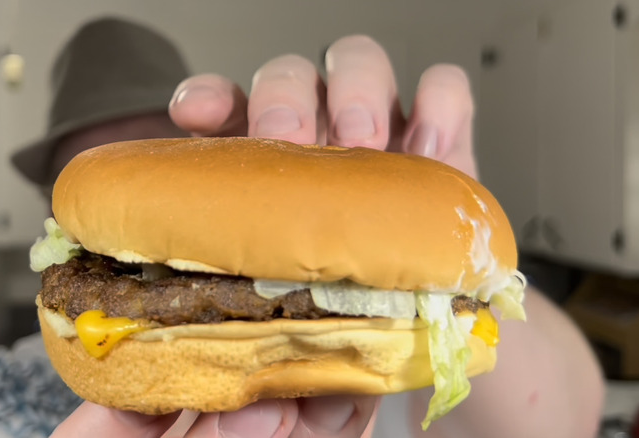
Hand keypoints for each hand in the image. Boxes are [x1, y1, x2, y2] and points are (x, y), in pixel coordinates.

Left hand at [52, 34, 476, 437]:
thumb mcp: (302, 348)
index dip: (208, 103)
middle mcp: (319, 144)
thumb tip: (250, 404)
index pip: (222, 112)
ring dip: (353, 93)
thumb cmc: (353, 321)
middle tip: (292, 145)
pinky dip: (439, 105)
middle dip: (284, 102)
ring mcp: (382, 134)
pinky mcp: (444, 141)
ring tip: (363, 143)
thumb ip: (272, 364)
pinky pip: (444, 90)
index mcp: (265, 176)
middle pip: (286, 81)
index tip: (194, 118)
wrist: (434, 320)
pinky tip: (431, 143)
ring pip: (357, 65)